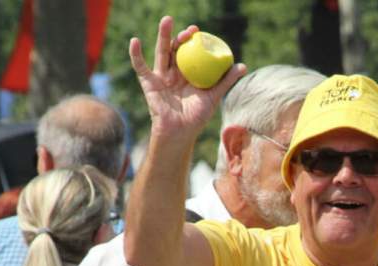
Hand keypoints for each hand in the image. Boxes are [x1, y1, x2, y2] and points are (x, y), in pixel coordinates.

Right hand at [128, 16, 245, 137]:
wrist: (181, 132)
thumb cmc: (197, 117)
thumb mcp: (213, 97)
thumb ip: (225, 81)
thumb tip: (242, 65)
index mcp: (187, 73)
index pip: (190, 52)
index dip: (193, 41)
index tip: (199, 32)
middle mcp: (173, 72)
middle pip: (176, 49)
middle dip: (181, 36)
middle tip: (191, 30)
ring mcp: (160, 77)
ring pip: (161, 52)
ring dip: (163, 36)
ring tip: (166, 21)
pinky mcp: (148, 84)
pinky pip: (140, 67)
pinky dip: (135, 55)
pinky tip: (135, 41)